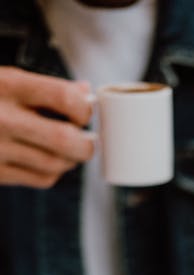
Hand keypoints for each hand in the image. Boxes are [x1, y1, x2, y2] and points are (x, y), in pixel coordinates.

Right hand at [0, 67, 94, 187]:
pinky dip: (52, 172)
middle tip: (86, 140)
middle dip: (86, 144)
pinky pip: (40, 179)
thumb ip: (42, 87)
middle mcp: (1, 119)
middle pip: (66, 140)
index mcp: (5, 85)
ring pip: (56, 164)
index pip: (63, 98)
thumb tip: (83, 92)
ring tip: (68, 150)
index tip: (85, 111)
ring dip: (70, 160)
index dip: (84, 108)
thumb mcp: (2, 79)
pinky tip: (47, 161)